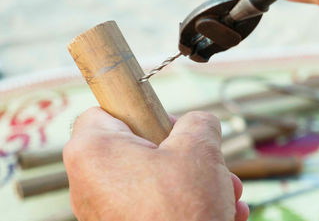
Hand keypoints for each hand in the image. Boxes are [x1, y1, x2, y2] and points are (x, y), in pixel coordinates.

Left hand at [63, 108, 248, 220]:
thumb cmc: (182, 210)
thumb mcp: (200, 148)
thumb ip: (199, 122)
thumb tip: (199, 125)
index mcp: (94, 151)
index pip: (107, 110)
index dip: (145, 112)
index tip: (173, 127)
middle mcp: (89, 184)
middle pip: (141, 150)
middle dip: (187, 155)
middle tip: (212, 164)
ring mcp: (104, 214)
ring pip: (155, 182)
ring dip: (196, 183)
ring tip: (228, 194)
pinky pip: (155, 209)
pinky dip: (185, 208)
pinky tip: (222, 214)